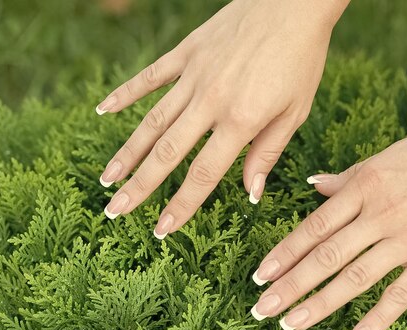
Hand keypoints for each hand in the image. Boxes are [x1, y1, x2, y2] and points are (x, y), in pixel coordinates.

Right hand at [97, 0, 348, 237]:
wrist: (293, 3)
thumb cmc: (301, 59)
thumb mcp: (294, 112)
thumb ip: (268, 153)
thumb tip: (251, 194)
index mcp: (241, 120)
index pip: (203, 174)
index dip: (181, 205)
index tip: (160, 229)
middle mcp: (210, 101)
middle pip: (167, 153)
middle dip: (140, 187)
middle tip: (114, 212)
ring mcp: (193, 75)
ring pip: (152, 121)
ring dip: (127, 152)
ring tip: (107, 178)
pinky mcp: (186, 52)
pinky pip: (150, 77)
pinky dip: (126, 94)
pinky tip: (105, 111)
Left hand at [249, 126, 406, 329]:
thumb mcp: (388, 157)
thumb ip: (348, 176)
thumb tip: (312, 184)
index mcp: (365, 186)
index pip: (315, 226)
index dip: (285, 253)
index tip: (260, 275)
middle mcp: (381, 215)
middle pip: (326, 257)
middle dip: (290, 286)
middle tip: (262, 309)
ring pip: (355, 278)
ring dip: (321, 305)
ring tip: (292, 324)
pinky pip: (400, 295)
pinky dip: (377, 319)